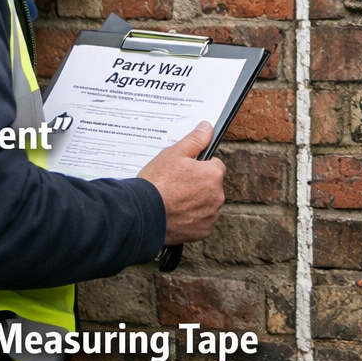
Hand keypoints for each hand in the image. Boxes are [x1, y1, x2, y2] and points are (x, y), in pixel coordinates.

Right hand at [138, 122, 225, 245]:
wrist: (144, 214)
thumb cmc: (157, 184)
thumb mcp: (173, 154)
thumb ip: (195, 140)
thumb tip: (207, 129)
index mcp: (213, 175)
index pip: (215, 165)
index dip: (200, 166)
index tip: (186, 170)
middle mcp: (217, 196)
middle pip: (211, 186)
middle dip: (199, 184)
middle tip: (177, 185)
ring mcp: (210, 215)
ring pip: (207, 204)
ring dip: (196, 202)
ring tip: (175, 200)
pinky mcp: (202, 231)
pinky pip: (201, 221)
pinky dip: (192, 218)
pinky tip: (176, 213)